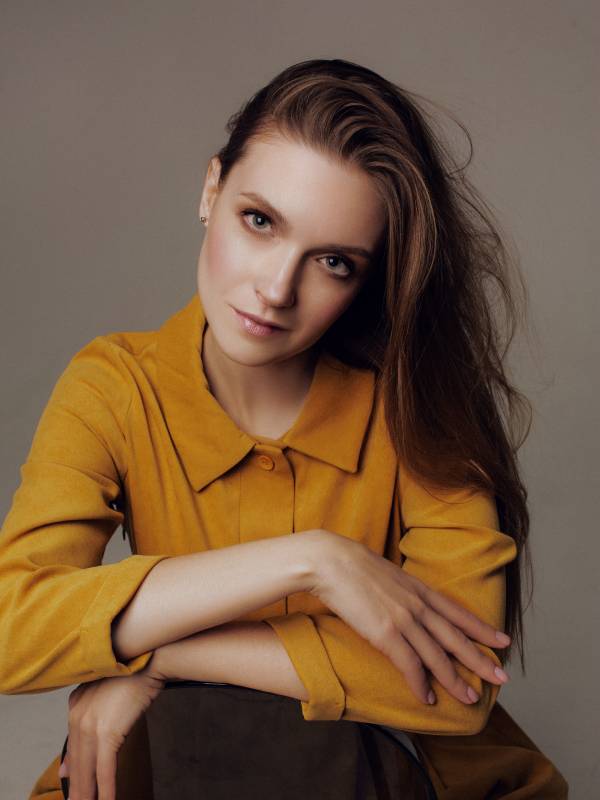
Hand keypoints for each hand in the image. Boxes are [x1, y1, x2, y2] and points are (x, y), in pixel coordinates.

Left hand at [58, 654, 165, 799]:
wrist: (150, 657)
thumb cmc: (135, 673)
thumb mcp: (107, 697)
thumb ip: (89, 722)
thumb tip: (70, 759)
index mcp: (76, 704)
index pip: (72, 746)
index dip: (73, 769)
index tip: (72, 785)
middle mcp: (78, 715)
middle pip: (77, 761)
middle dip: (78, 787)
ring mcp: (91, 724)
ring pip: (87, 769)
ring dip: (89, 793)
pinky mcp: (108, 732)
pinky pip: (105, 768)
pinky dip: (106, 789)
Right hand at [310, 530, 509, 705]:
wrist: (330, 560)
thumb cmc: (352, 565)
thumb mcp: (388, 574)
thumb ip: (402, 590)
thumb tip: (407, 601)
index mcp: (418, 589)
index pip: (458, 613)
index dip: (481, 628)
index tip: (502, 640)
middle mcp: (417, 605)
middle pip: (456, 637)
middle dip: (481, 659)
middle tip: (502, 678)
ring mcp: (403, 619)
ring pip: (438, 656)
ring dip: (455, 679)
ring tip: (470, 697)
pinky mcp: (385, 633)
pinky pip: (409, 665)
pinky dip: (419, 683)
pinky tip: (426, 698)